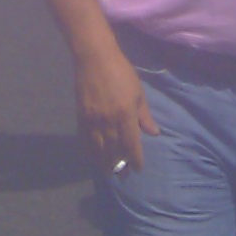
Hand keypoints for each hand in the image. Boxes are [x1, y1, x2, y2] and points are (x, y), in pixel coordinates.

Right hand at [73, 50, 156, 175]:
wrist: (94, 58)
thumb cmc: (121, 72)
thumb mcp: (138, 92)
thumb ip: (144, 115)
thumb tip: (154, 134)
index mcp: (125, 115)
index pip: (131, 145)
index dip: (135, 159)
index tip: (138, 169)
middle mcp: (108, 122)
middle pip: (114, 151)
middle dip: (119, 166)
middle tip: (123, 177)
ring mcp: (93, 120)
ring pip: (98, 149)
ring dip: (104, 163)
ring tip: (108, 172)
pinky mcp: (81, 117)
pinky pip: (85, 140)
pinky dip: (90, 151)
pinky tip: (94, 157)